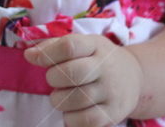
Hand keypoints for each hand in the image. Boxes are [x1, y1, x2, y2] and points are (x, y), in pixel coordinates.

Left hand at [24, 34, 143, 126]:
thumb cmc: (99, 60)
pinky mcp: (114, 113)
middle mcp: (106, 67)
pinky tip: (71, 112)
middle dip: (53, 78)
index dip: (47, 54)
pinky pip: (86, 121)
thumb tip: (29, 55)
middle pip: (71, 73)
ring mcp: (112, 91)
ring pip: (76, 99)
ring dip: (59, 100)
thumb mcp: (84, 45)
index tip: (35, 59)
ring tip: (62, 96)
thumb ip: (55, 46)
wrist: (135, 78)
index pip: (69, 46)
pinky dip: (71, 119)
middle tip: (54, 80)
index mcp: (96, 45)